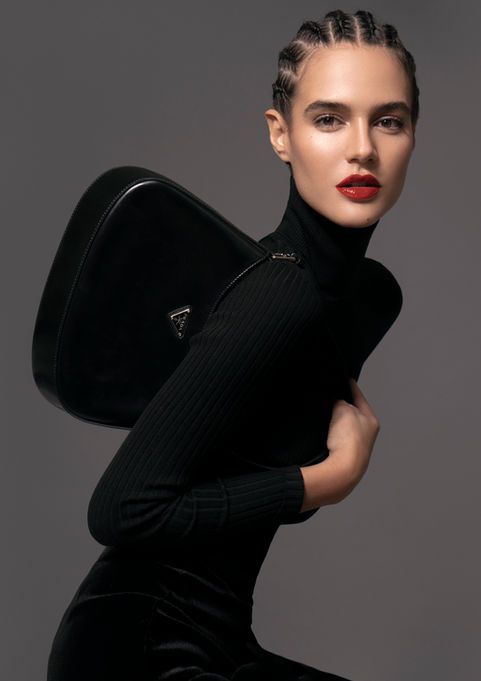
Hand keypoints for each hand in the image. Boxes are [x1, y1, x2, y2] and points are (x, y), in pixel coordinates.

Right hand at [299, 379, 379, 510]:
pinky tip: (325, 434)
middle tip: (331, 397)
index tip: (347, 379)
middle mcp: (368, 433)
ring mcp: (358, 446)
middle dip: (342, 405)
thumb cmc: (348, 438)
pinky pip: (338, 439)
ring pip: (344, 427)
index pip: (359, 398)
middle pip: (353, 413)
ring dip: (336, 422)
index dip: (352, 387)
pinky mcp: (347, 456)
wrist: (343, 469)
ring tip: (326, 417)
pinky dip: (332, 434)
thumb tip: (337, 404)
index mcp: (371, 420)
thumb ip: (340, 402)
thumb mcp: (342, 409)